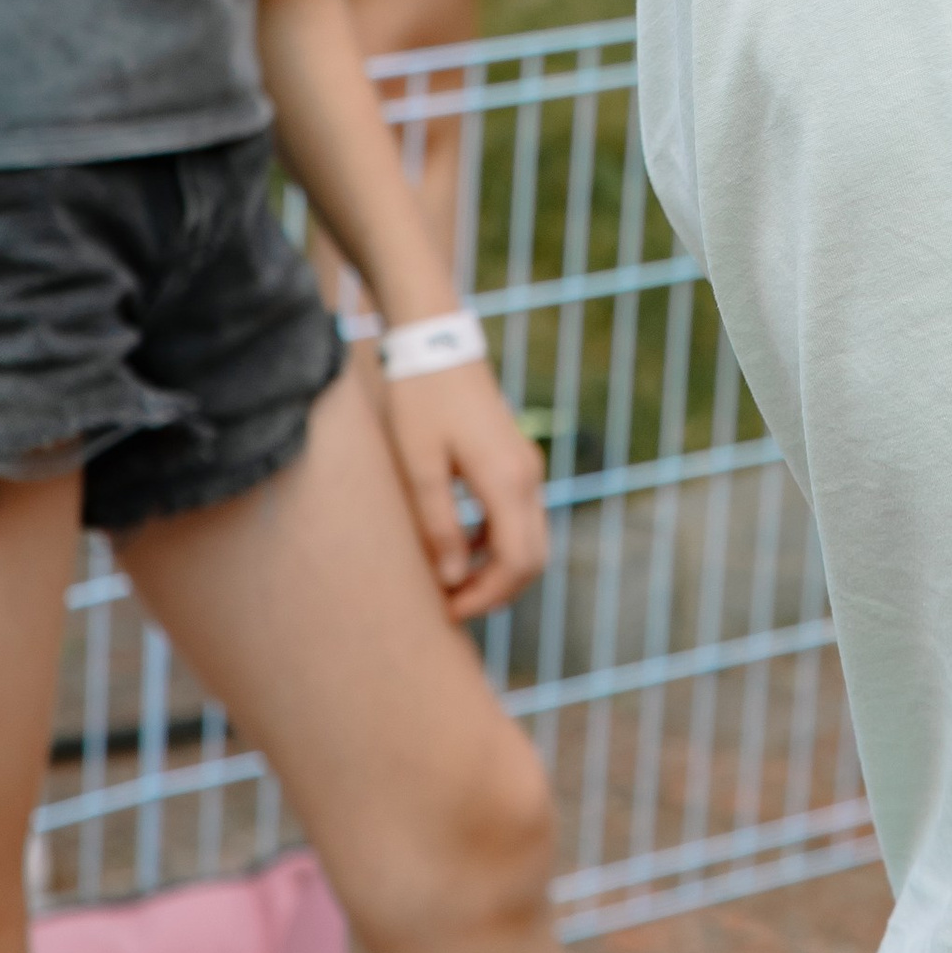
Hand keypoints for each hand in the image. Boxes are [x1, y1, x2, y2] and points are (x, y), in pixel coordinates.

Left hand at [375, 354, 550, 620]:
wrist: (434, 341)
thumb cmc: (419, 402)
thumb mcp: (418, 468)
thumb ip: (438, 526)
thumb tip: (454, 579)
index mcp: (508, 481)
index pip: (518, 564)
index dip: (487, 598)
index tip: (447, 611)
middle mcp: (528, 476)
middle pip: (533, 558)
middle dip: (496, 591)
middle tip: (449, 606)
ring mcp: (526, 464)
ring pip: (529, 538)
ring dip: (496, 568)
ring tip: (448, 581)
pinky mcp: (515, 456)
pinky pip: (519, 516)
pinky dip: (496, 542)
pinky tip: (456, 543)